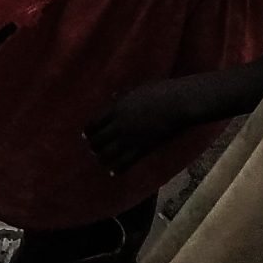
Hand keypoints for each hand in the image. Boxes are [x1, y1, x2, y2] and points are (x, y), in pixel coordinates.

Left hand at [84, 77, 214, 174]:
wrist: (177, 104)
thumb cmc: (160, 91)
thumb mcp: (136, 89)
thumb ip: (123, 95)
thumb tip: (113, 96)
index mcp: (116, 108)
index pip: (95, 123)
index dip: (88, 131)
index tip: (85, 136)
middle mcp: (119, 124)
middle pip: (99, 140)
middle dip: (94, 146)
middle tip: (92, 150)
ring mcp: (130, 137)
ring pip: (109, 153)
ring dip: (102, 158)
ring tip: (100, 162)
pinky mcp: (143, 148)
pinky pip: (127, 162)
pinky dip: (118, 168)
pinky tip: (113, 173)